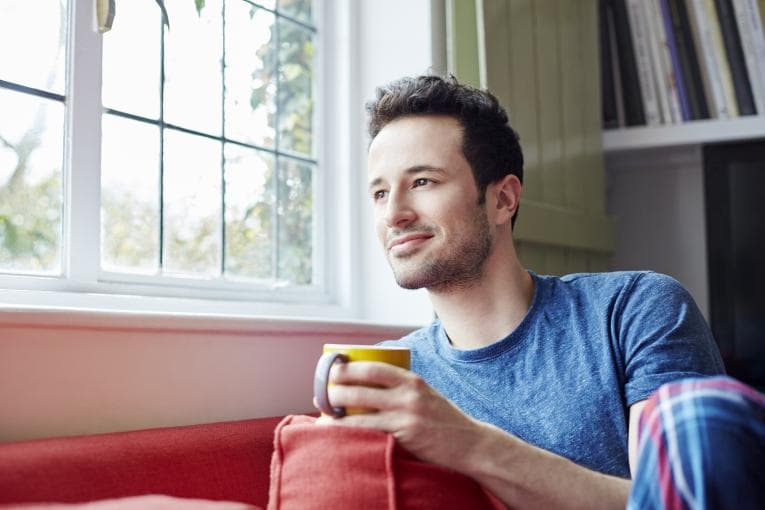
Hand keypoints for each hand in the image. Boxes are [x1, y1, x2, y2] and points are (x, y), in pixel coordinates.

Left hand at [315, 360, 488, 471]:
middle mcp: (409, 397)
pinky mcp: (405, 440)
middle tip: (322, 393)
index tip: (333, 368)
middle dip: (336, 390)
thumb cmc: (444, 419)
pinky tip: (338, 434)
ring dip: (337, 415)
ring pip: (361, 415)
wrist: (470, 444)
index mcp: (412, 381)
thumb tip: (368, 382)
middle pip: (362, 389)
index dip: (349, 367)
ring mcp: (407, 419)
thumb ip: (403, 387)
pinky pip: (370, 436)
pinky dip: (350, 434)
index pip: (374, 368)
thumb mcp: (426, 394)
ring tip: (323, 414)